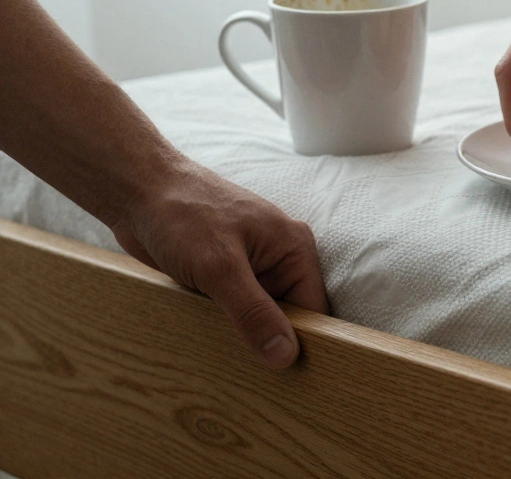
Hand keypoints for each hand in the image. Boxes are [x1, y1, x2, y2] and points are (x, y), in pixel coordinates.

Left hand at [110, 159, 328, 368]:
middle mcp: (279, 260)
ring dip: (242, 337)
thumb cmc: (182, 214)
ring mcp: (251, 269)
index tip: (286, 378)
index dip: (303, 342)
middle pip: (288, 318)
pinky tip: (209, 342)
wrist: (137, 191)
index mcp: (294, 249)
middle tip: (253, 378)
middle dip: (269, 342)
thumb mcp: (220, 267)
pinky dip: (223, 327)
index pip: (314, 309)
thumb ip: (254, 313)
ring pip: (258, 318)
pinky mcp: (224, 277)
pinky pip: (234, 313)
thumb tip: (285, 356)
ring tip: (227, 361)